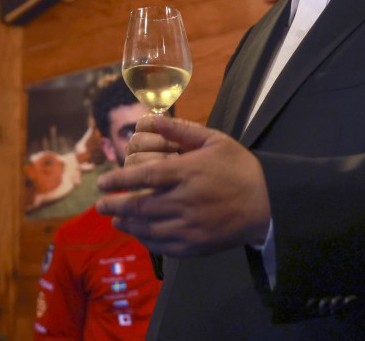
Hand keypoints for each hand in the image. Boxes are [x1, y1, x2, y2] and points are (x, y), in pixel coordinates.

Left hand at [95, 116, 269, 255]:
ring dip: (126, 223)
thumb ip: (182, 131)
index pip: (144, 177)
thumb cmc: (238, 169)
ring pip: (147, 229)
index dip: (119, 180)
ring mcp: (190, 227)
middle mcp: (185, 201)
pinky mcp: (195, 246)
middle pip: (140, 206)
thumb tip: (152, 118)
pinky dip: (145, 240)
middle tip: (99, 204)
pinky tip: (137, 233)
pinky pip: (162, 246)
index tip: (102, 182)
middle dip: (115, 205)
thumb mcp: (216, 141)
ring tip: (114, 218)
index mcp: (188, 173)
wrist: (265, 205)